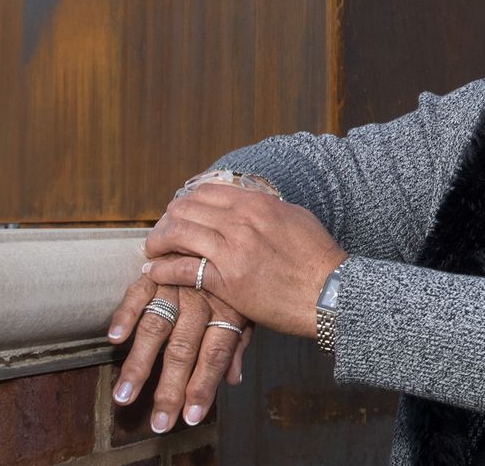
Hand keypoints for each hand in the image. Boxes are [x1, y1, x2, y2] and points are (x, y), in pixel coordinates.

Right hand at [104, 274, 251, 432]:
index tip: (191, 417)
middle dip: (170, 388)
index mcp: (228, 308)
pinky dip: (125, 314)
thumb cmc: (231, 274)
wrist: (216, 226)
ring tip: (124, 395)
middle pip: (184, 348)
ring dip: (139, 364)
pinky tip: (115, 338)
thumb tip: (234, 379)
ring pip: (157, 326)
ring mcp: (176, 285)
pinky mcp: (153, 271)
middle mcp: (201, 299)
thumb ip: (238, 341)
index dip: (203, 385)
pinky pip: (137, 293)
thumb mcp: (245, 304)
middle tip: (159, 421)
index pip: (215, 353)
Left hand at [142, 185, 346, 337]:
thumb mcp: (295, 218)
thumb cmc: (318, 258)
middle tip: (162, 234)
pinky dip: (162, 270)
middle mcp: (241, 221)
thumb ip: (267, 209)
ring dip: (158, 242)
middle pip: (185, 209)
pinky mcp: (227, 282)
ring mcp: (232, 251)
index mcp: (257, 204)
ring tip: (153, 251)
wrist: (331, 292)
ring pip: (178, 234)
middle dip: (166, 220)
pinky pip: (183, 270)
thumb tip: (251, 204)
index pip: (205, 191)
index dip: (185, 202)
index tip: (179, 214)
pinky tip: (154, 272)